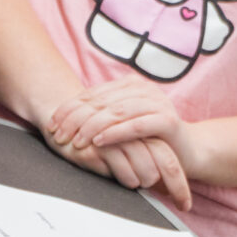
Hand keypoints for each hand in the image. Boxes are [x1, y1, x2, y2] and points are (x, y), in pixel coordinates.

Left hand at [44, 84, 194, 211]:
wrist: (186, 151)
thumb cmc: (146, 140)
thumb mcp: (118, 125)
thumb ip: (99, 116)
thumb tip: (61, 118)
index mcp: (129, 84)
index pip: (92, 94)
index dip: (68, 109)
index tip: (50, 126)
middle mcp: (143, 89)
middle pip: (102, 102)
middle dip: (76, 120)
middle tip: (59, 136)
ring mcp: (157, 102)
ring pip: (117, 111)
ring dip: (93, 126)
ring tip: (76, 140)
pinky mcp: (168, 120)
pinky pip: (136, 125)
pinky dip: (116, 133)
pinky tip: (99, 142)